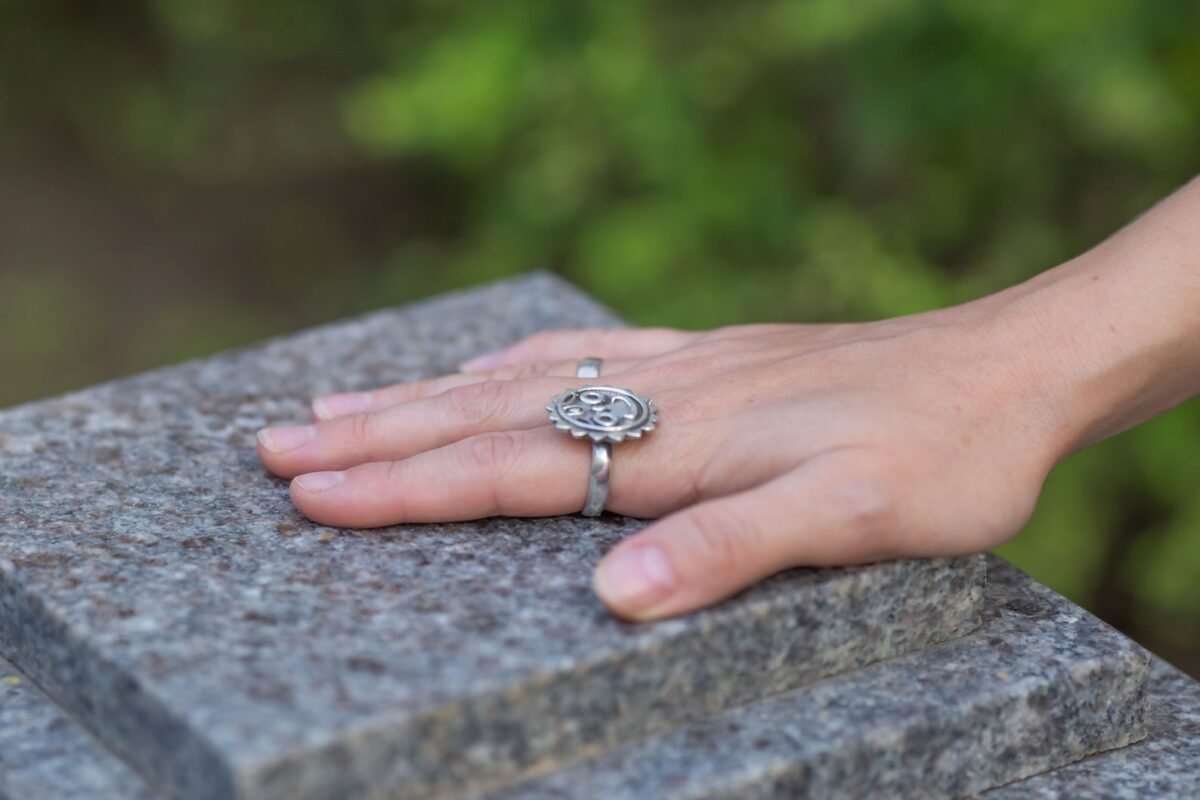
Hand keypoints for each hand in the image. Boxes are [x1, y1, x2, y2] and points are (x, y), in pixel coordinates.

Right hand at [257, 309, 1066, 620]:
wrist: (1007, 371)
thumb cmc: (941, 455)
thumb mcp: (857, 519)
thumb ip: (731, 549)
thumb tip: (612, 593)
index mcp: (683, 446)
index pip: (514, 469)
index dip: (408, 487)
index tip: (311, 492)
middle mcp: (665, 397)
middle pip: (491, 414)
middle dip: (376, 436)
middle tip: (273, 444)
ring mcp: (683, 369)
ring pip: (523, 377)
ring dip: (422, 395)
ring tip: (335, 402)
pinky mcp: (711, 357)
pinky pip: (586, 351)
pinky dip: (513, 360)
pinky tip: (485, 364)